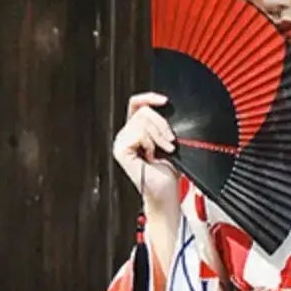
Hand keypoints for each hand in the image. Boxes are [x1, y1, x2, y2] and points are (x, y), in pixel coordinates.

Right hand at [113, 91, 179, 211]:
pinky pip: (139, 133)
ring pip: (142, 121)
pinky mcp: (120, 150)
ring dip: (159, 137)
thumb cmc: (169, 171)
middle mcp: (126, 135)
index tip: (165, 101)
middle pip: (144, 110)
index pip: (137, 104)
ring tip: (163, 152)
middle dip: (162, 125)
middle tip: (170, 143)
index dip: (150, 98)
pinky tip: (151, 156)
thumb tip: (168, 109)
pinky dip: (151, 144)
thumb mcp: (170, 141)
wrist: (166, 192)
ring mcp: (121, 142)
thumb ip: (163, 125)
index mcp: (136, 130)